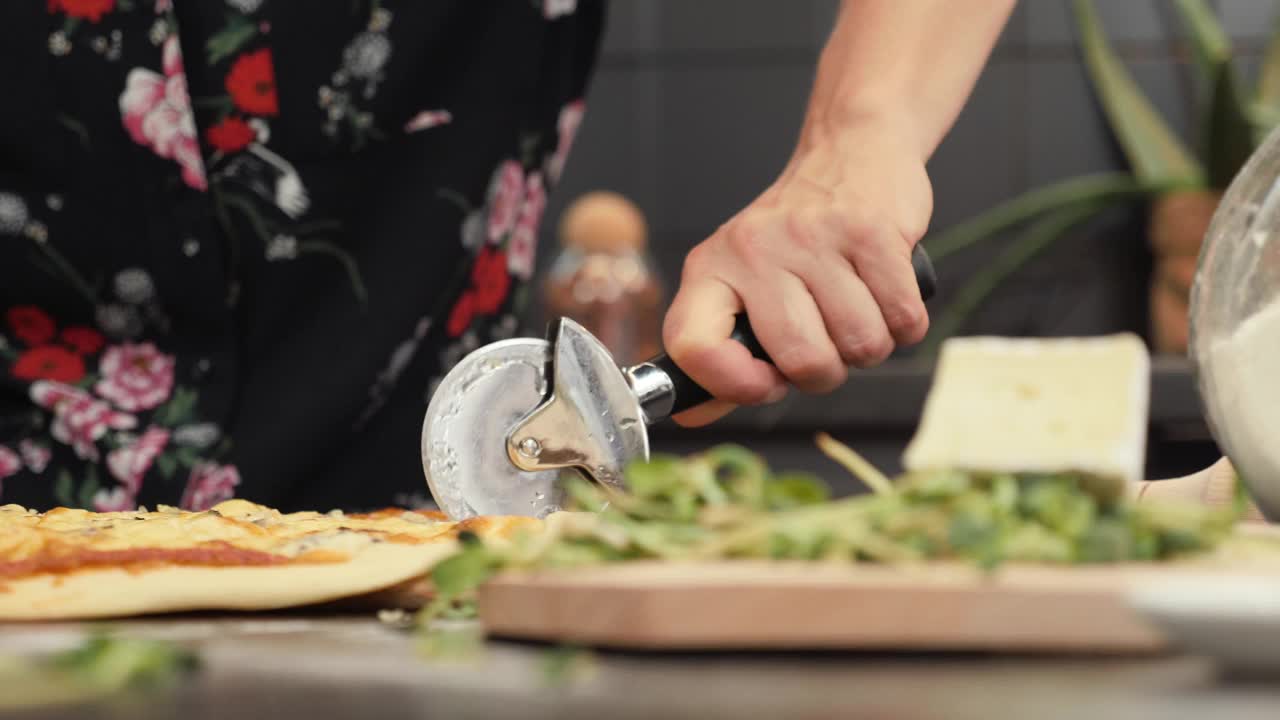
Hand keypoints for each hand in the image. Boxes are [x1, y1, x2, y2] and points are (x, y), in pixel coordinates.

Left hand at [663, 118, 932, 425]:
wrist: (851, 152)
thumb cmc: (796, 237)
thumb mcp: (741, 282)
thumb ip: (720, 352)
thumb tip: (692, 415)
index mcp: (711, 268)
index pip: (693, 346)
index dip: (732, 385)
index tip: (765, 384)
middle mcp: (755, 250)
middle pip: (802, 361)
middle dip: (826, 373)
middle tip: (828, 343)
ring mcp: (814, 238)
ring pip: (860, 345)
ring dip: (870, 346)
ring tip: (858, 310)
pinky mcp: (872, 231)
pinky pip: (902, 319)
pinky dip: (904, 325)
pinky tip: (888, 295)